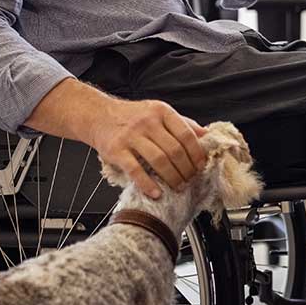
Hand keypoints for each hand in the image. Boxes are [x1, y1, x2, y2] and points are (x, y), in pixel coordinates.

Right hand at [75, 97, 208, 199]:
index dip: (196, 154)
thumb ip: (182, 123)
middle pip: (175, 150)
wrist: (99, 115)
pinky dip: (148, 184)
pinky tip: (156, 193)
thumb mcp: (158, 113)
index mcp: (161, 111)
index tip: (200, 166)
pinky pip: (135, 170)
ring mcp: (131, 136)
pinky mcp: (116, 150)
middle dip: (186, 170)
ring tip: (178, 187)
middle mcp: (147, 122)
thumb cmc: (133, 117)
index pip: (186, 134)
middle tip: (189, 180)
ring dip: (172, 178)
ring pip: (159, 160)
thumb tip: (206, 135)